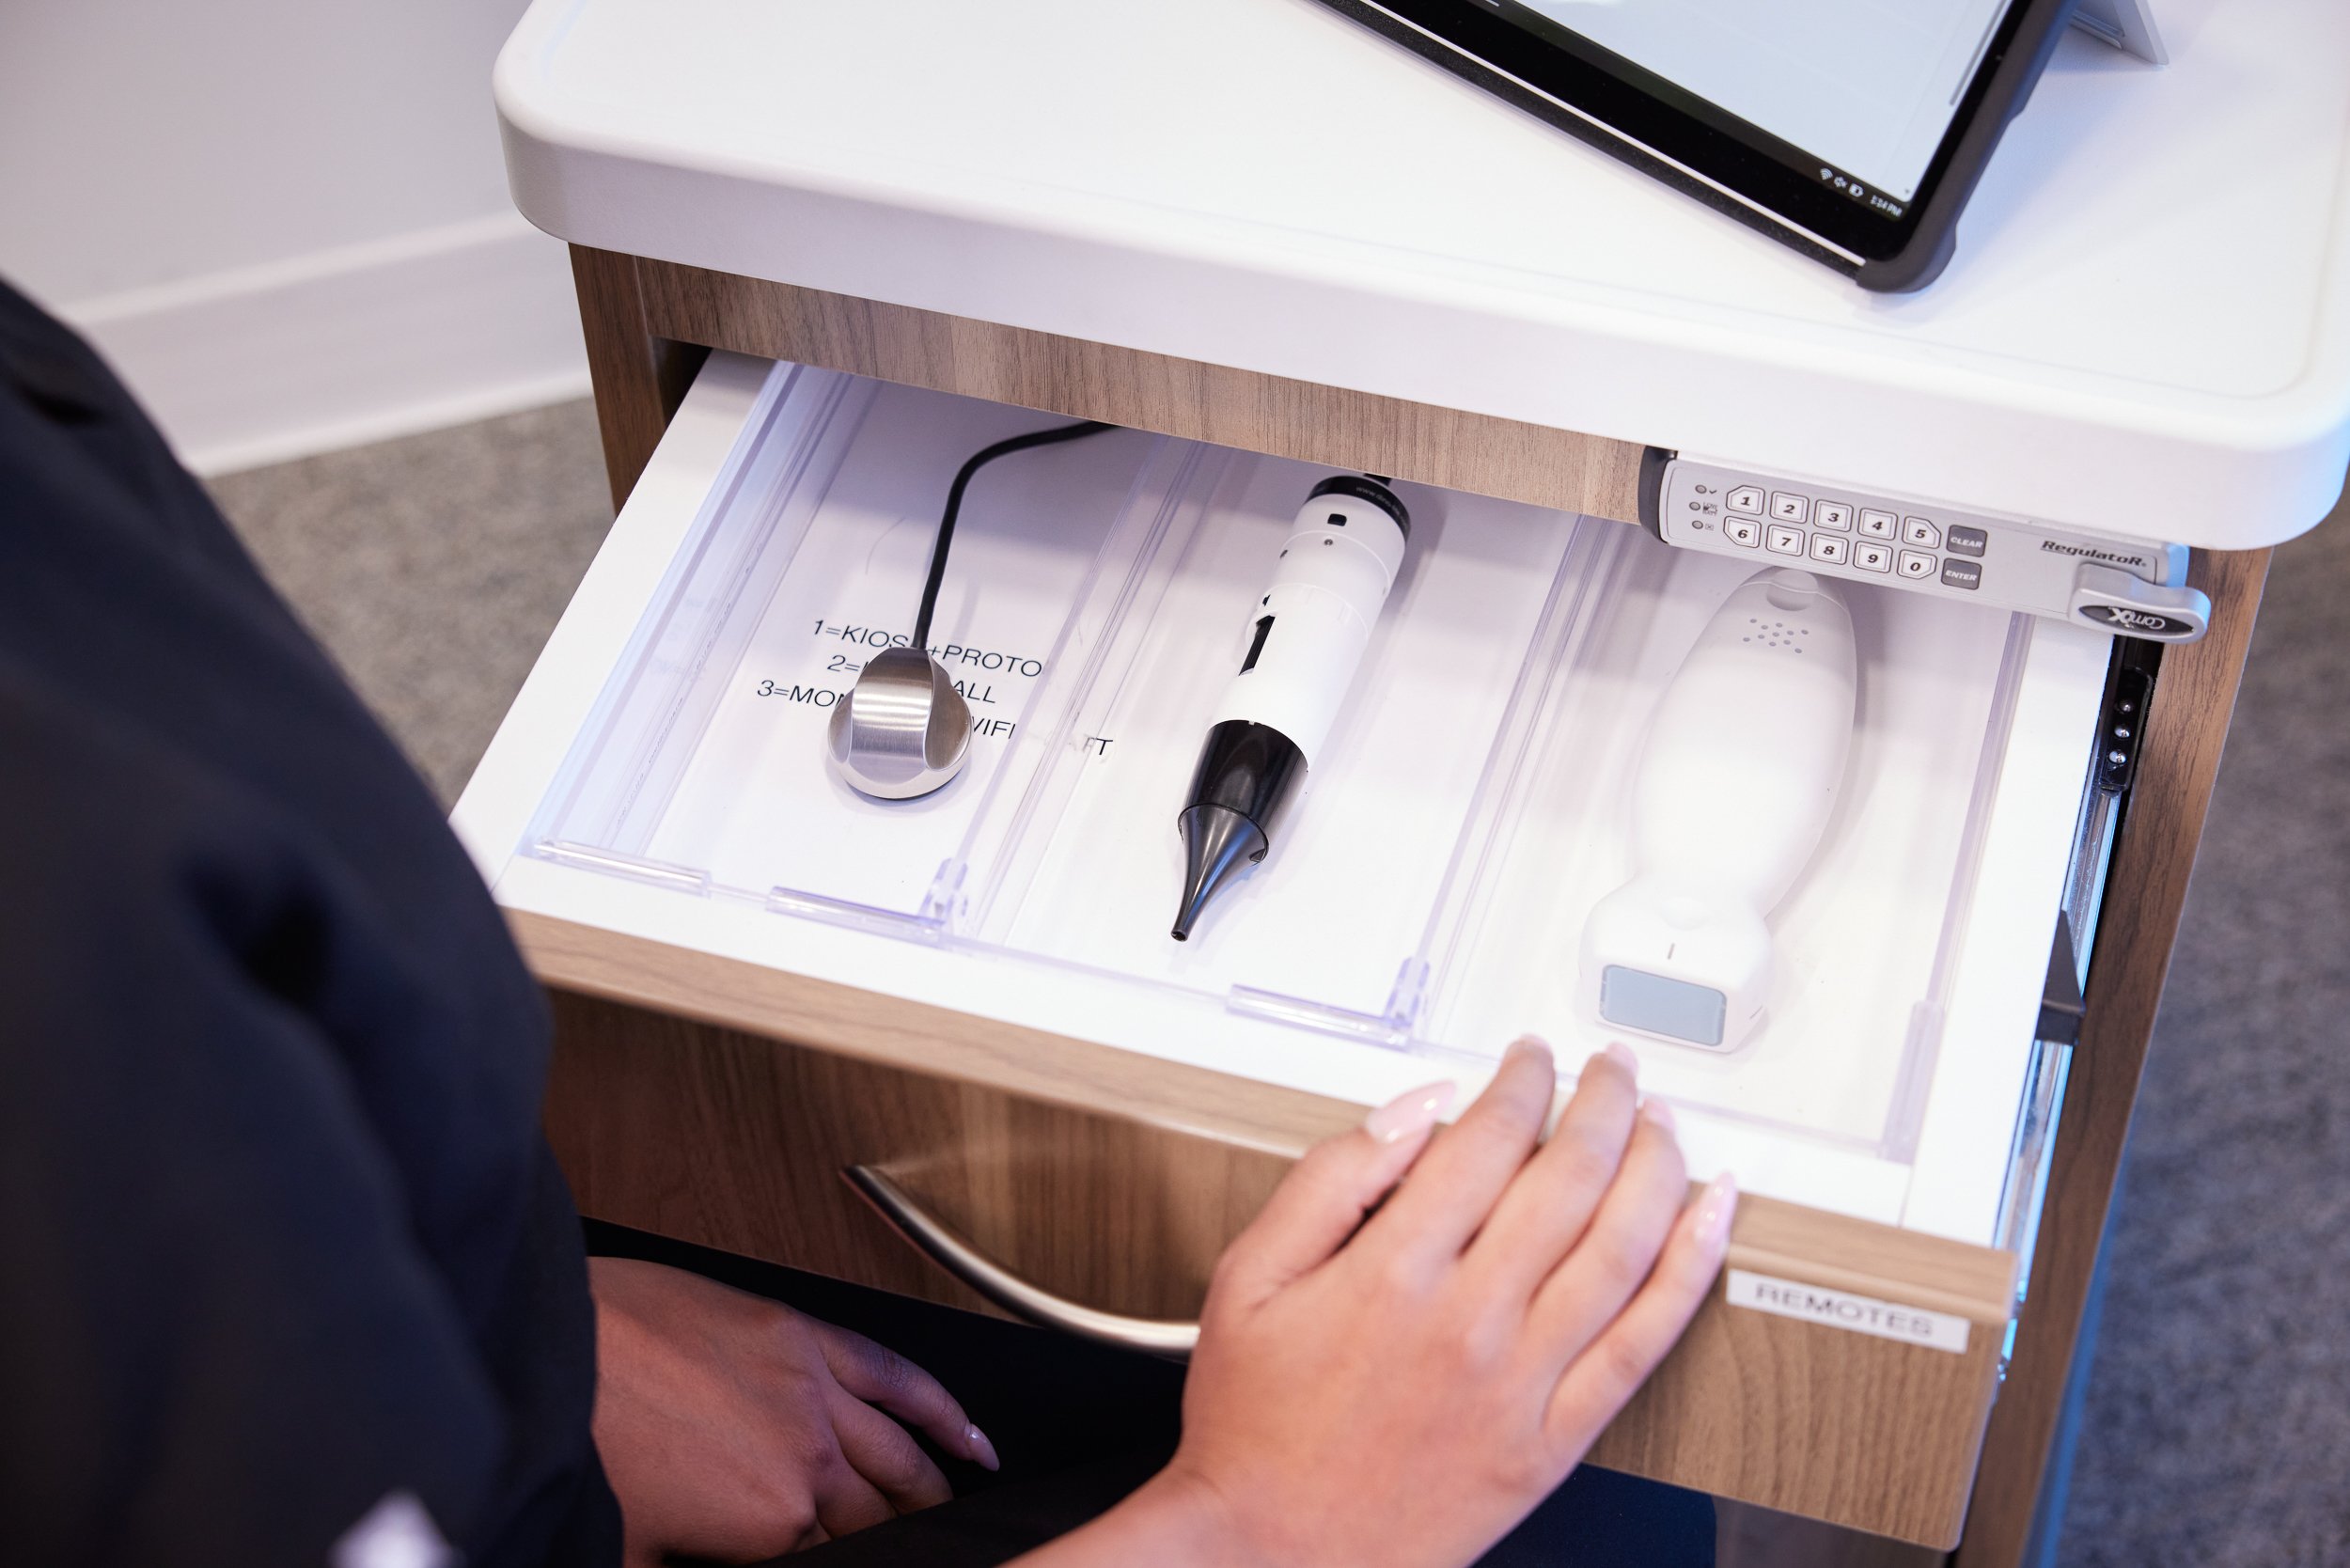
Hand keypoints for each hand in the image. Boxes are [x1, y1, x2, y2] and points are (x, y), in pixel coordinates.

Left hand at [588, 1257, 998, 1564]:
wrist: (554, 1348)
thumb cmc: (582, 1443)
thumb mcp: (631, 1554)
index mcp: (773, 1520)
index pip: (839, 1557)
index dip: (849, 1560)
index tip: (856, 1558)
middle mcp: (808, 1456)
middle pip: (877, 1512)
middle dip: (900, 1533)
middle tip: (920, 1543)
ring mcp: (812, 1389)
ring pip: (901, 1449)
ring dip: (937, 1483)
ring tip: (961, 1501)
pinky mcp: (800, 1333)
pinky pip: (892, 1372)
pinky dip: (940, 1406)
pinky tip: (968, 1434)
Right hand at [1013, 1037, 1733, 1567]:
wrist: (1275, 1551)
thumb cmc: (1256, 1424)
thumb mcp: (1249, 1278)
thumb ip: (1330, 1179)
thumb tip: (1412, 1111)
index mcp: (1393, 1274)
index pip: (1488, 1141)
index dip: (1521, 1082)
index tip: (1530, 1061)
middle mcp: (1470, 1323)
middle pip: (1568, 1179)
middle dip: (1601, 1103)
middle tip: (1611, 1071)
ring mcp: (1523, 1384)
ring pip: (1621, 1247)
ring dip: (1655, 1166)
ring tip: (1662, 1121)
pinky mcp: (1555, 1441)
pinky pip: (1645, 1342)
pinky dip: (1689, 1270)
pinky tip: (1709, 1219)